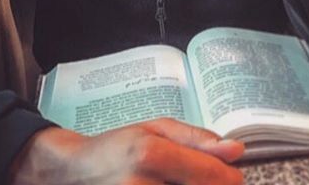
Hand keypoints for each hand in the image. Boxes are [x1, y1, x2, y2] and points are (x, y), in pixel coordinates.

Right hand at [9, 118, 244, 184]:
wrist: (71, 172)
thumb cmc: (117, 147)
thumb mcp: (155, 129)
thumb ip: (197, 139)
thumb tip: (236, 150)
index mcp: (151, 154)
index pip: (209, 175)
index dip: (229, 178)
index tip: (234, 177)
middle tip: (209, 181)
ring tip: (175, 181)